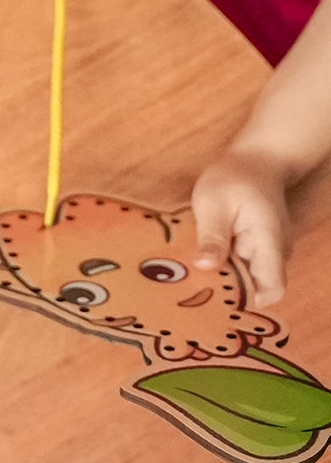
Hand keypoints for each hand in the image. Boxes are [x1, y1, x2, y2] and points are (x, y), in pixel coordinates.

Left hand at [192, 151, 292, 305]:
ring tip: (188, 275)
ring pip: (247, 278)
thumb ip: (212, 235)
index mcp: (269, 243)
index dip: (248, 301)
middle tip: (190, 289)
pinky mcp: (256, 247)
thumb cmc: (233, 177)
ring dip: (222, 277)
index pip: (271, 289)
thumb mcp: (214, 202)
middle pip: (257, 288)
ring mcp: (267, 252)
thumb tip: (204, 267)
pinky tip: (197, 259)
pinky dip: (223, 265)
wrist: (254, 161)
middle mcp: (274, 254)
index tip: (214, 299)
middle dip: (227, 292)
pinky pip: (241, 265)